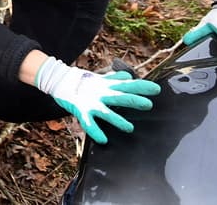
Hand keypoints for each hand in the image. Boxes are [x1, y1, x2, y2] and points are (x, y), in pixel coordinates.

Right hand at [35, 56, 160, 144]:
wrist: (59, 80)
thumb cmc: (83, 82)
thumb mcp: (100, 79)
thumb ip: (114, 79)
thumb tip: (129, 75)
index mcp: (107, 86)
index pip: (127, 85)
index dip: (141, 87)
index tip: (156, 89)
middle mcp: (101, 94)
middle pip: (119, 97)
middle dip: (133, 100)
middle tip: (148, 104)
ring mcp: (91, 103)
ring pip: (106, 112)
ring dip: (117, 120)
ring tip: (129, 128)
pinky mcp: (81, 111)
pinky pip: (88, 123)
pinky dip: (95, 131)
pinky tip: (103, 139)